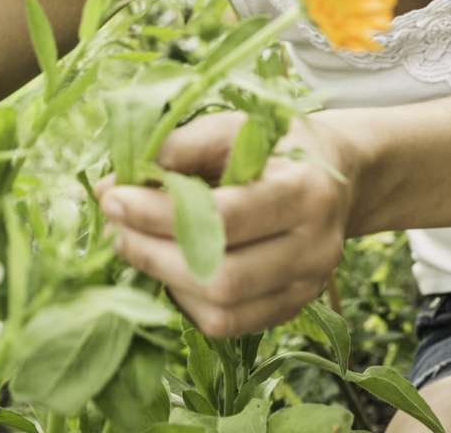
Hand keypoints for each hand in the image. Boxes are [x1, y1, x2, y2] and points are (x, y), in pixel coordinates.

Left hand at [96, 110, 355, 338]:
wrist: (337, 175)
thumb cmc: (275, 144)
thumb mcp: (235, 126)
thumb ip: (181, 146)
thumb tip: (115, 182)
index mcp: (306, 190)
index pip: (224, 218)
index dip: (160, 213)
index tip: (113, 197)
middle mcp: (315, 247)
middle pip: (222, 276)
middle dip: (153, 252)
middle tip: (113, 225)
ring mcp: (307, 286)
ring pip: (222, 310)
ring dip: (163, 279)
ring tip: (130, 243)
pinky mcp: (292, 309)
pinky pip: (228, 324)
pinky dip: (186, 299)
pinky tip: (166, 265)